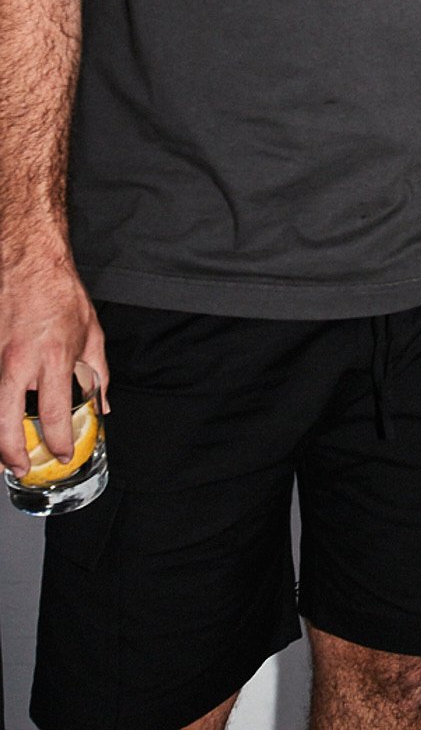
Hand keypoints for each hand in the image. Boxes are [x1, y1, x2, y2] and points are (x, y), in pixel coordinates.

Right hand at [0, 251, 107, 473]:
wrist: (29, 262)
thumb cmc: (60, 293)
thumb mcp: (91, 333)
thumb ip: (98, 374)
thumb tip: (103, 404)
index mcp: (53, 358)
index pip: (55, 414)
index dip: (58, 442)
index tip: (60, 452)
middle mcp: (19, 361)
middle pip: (6, 422)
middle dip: (12, 452)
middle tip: (20, 467)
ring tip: (4, 452)